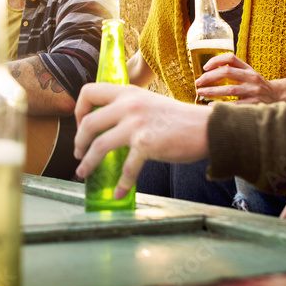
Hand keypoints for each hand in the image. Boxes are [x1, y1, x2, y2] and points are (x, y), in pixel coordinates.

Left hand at [73, 83, 211, 200]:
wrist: (206, 128)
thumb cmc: (178, 119)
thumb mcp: (148, 101)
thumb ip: (128, 107)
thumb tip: (106, 124)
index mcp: (127, 92)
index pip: (89, 91)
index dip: (79, 109)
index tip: (81, 125)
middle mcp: (129, 105)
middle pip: (88, 123)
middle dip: (79, 141)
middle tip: (79, 153)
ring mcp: (137, 124)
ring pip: (99, 146)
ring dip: (88, 163)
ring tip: (83, 173)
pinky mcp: (146, 144)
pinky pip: (126, 168)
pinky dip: (120, 184)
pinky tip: (118, 193)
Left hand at [195, 53, 285, 103]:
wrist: (277, 96)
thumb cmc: (255, 84)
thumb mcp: (247, 73)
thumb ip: (233, 69)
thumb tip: (208, 69)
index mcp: (248, 68)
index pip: (231, 58)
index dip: (216, 60)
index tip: (205, 67)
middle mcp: (251, 77)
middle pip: (227, 72)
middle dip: (209, 77)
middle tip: (198, 82)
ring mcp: (254, 91)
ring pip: (230, 90)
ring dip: (213, 91)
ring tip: (200, 93)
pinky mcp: (256, 104)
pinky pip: (237, 105)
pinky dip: (224, 105)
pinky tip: (212, 106)